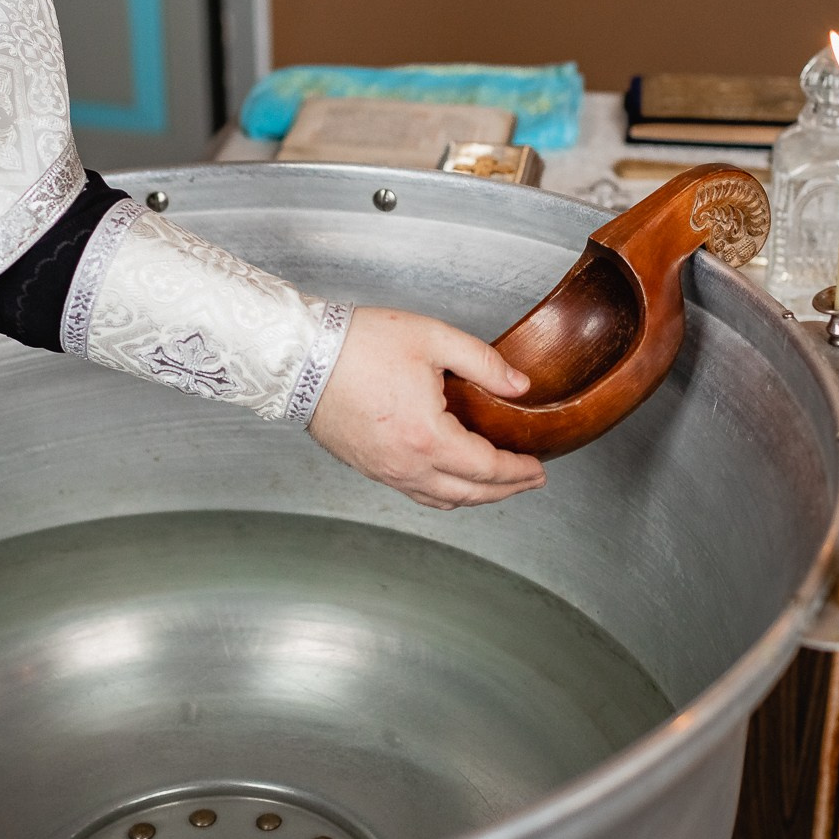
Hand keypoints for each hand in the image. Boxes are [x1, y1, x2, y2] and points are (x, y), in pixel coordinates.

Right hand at [309, 307, 546, 509]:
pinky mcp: (368, 467)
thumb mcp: (433, 339)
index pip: (488, 468)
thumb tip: (520, 386)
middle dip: (506, 490)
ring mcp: (385, 471)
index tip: (538, 467)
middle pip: (470, 494)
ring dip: (475, 496)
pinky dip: (443, 492)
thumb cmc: (359, 345)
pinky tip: (451, 479)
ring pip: (441, 499)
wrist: (300, 358)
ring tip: (496, 484)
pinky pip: (414, 492)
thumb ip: (484, 363)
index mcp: (428, 437)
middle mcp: (406, 465)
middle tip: (529, 480)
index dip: (519, 471)